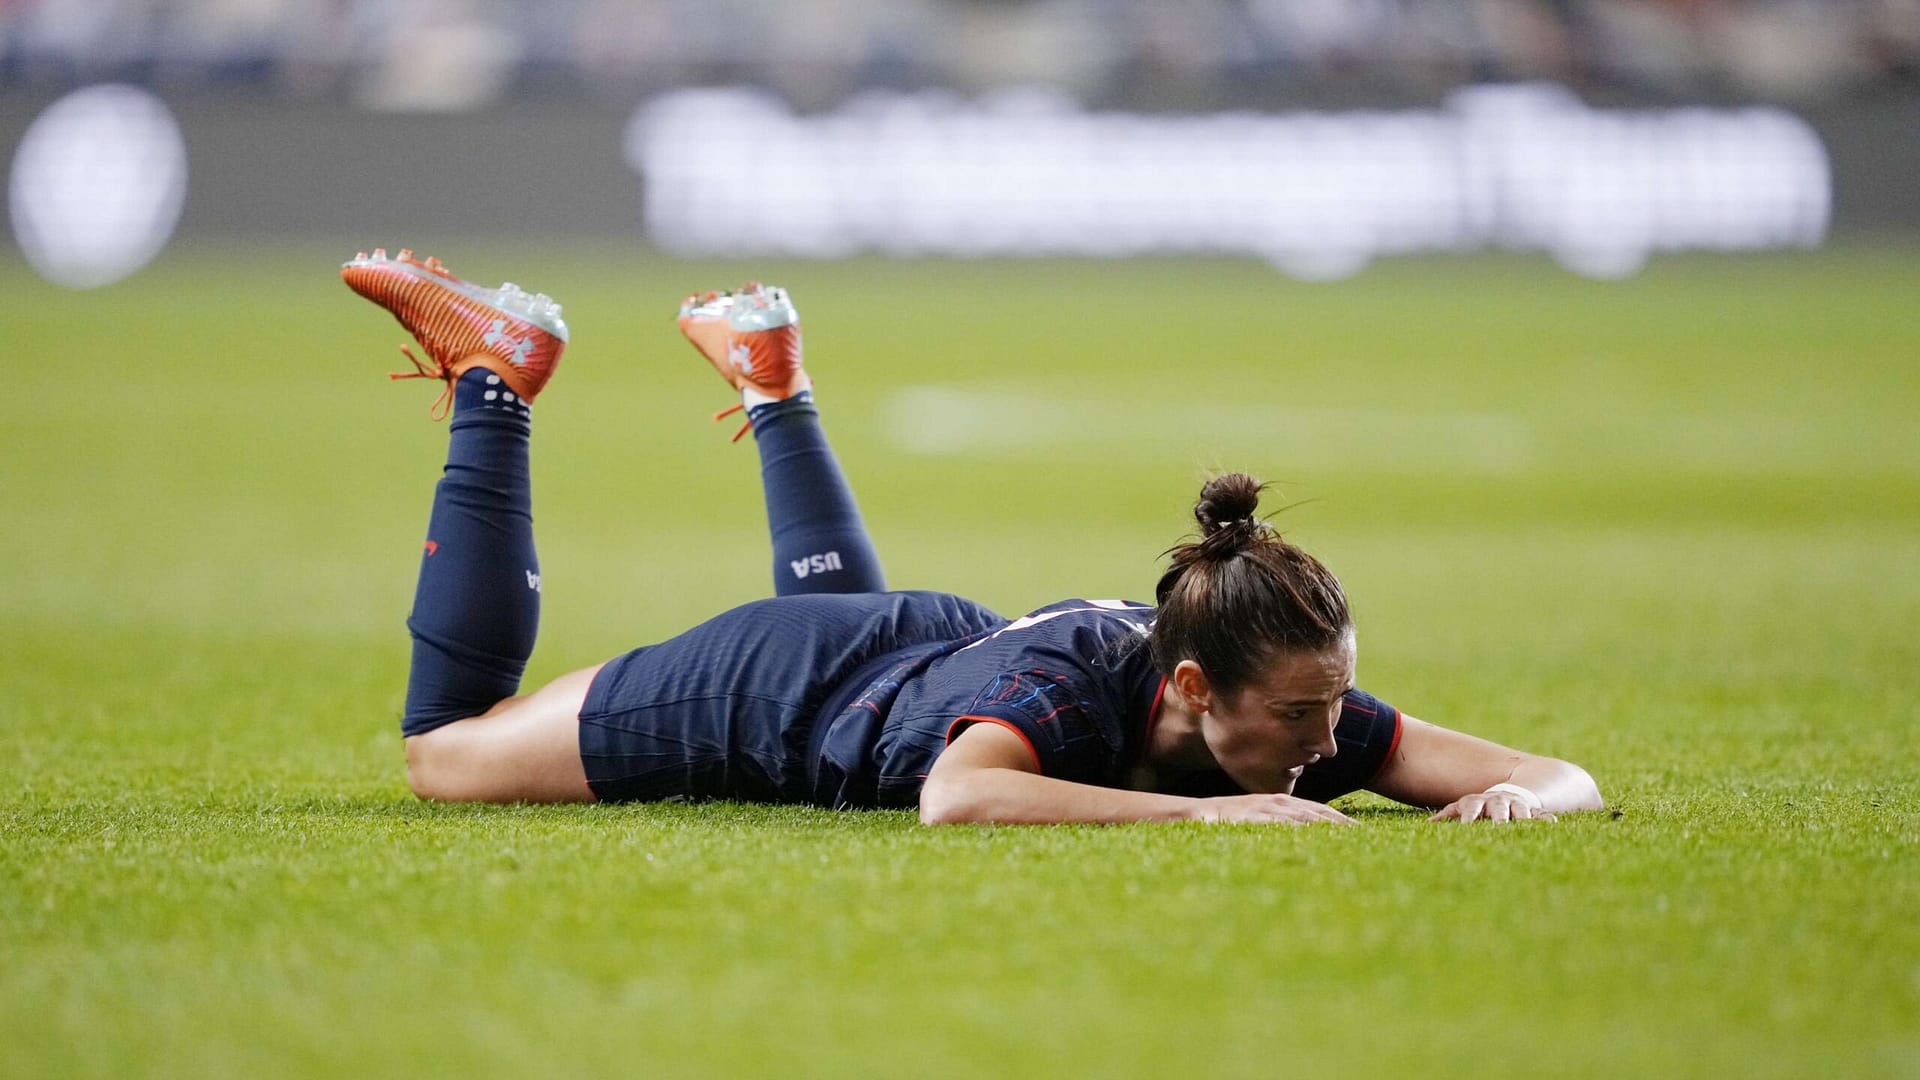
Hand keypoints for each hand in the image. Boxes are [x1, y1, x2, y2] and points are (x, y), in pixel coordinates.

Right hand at [1188, 793, 1354, 824]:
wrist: (1198, 814)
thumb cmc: (1231, 820)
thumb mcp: (1261, 819)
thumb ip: (1281, 825)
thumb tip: (1304, 840)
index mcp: (1283, 802)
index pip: (1320, 812)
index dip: (1342, 822)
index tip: (1363, 833)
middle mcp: (1279, 803)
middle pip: (1319, 814)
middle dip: (1343, 826)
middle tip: (1368, 840)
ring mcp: (1267, 810)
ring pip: (1305, 819)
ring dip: (1329, 829)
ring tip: (1351, 841)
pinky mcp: (1255, 819)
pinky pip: (1282, 826)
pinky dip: (1300, 832)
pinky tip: (1315, 839)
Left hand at [1429, 789, 1555, 822]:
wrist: (1510, 792)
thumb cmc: (1481, 807)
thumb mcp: (1464, 807)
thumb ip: (1448, 814)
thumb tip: (1429, 825)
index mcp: (1479, 801)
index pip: (1471, 806)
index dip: (1469, 815)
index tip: (1466, 826)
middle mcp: (1498, 801)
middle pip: (1498, 808)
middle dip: (1498, 818)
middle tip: (1498, 828)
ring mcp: (1517, 805)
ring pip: (1521, 809)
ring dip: (1522, 817)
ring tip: (1525, 825)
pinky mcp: (1533, 811)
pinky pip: (1541, 814)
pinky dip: (1545, 819)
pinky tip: (1552, 824)